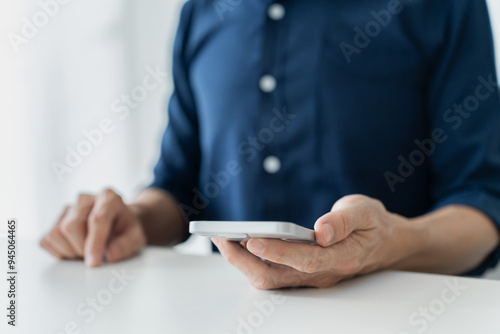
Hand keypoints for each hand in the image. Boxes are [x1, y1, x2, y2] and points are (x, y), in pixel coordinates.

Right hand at [40, 188, 146, 267]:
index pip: (97, 219)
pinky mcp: (57, 220)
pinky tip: (77, 250)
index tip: (93, 263)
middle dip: (82, 248)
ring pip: (57, 233)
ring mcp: (69, 208)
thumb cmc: (126, 230)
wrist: (118, 223)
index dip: (94, 243)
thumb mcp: (137, 238)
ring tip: (88, 251)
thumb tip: (110, 254)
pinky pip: (48, 240)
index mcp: (109, 198)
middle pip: (71, 226)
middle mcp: (86, 199)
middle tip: (96, 257)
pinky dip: (61, 252)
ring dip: (71, 251)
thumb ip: (127, 245)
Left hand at [213, 195, 414, 288]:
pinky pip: (273, 273)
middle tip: (222, 237)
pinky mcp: (303, 273)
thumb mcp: (365, 211)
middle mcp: (323, 273)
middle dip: (245, 260)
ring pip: (271, 279)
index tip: (252, 239)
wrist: (386, 244)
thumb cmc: (374, 224)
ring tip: (223, 238)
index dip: (277, 252)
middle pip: (277, 277)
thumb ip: (344, 221)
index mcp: (341, 257)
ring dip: (244, 262)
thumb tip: (320, 231)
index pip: (304, 260)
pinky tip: (240, 244)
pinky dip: (252, 261)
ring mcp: (312, 277)